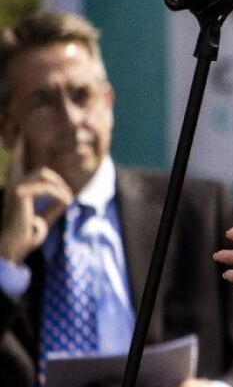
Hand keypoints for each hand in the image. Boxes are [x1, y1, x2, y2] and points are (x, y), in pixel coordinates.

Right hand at [0, 140, 72, 262]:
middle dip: (55, 179)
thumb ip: (52, 208)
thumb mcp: (43, 220)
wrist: (13, 249)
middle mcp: (13, 187)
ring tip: (66, 201)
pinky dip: (58, 193)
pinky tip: (66, 202)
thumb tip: (67, 199)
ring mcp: (15, 190)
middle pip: (37, 168)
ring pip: (42, 174)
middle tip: (66, 197)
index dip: (19, 151)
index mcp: (17, 191)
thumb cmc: (25, 236)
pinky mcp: (19, 195)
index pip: (17, 165)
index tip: (21, 137)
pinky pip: (44, 186)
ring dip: (59, 187)